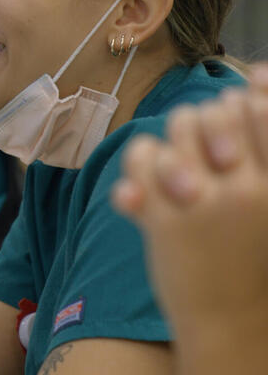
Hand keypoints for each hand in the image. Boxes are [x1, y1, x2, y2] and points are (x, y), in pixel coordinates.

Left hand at [113, 79, 267, 338]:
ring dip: (175, 144)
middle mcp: (245, 189)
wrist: (233, 324)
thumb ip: (260, 144)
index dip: (246, 103)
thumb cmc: (255, 253)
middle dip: (203, 125)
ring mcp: (202, 201)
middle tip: (207, 155)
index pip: (260, 111)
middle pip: (210, 113)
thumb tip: (258, 72)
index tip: (241, 104)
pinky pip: (140, 157)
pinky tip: (150, 188)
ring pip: (174, 130)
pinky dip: (140, 164)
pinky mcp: (162, 218)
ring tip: (183, 176)